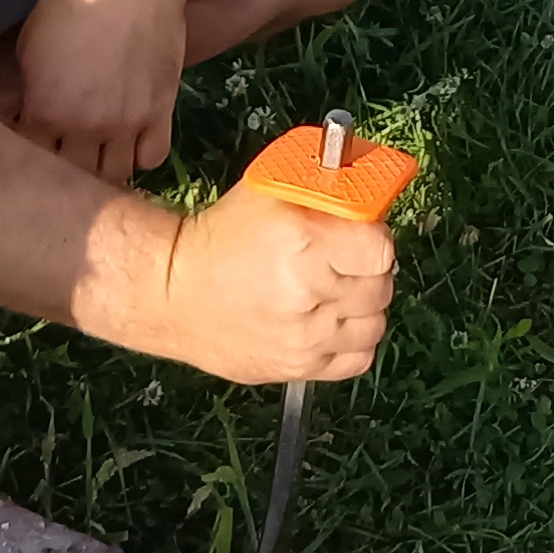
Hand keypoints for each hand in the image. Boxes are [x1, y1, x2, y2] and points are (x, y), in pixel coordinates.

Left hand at [13, 0, 190, 184]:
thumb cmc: (70, 3)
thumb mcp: (30, 46)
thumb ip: (32, 91)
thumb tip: (30, 116)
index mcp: (45, 112)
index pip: (29, 161)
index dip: (27, 159)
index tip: (31, 150)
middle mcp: (85, 128)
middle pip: (74, 177)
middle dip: (65, 172)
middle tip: (65, 156)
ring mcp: (127, 124)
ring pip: (115, 176)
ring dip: (104, 170)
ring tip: (98, 155)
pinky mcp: (162, 111)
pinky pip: (153, 157)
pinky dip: (141, 156)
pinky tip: (131, 142)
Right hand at [158, 185, 394, 383]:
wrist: (172, 293)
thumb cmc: (222, 235)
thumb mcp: (269, 189)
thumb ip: (323, 186)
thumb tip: (370, 183)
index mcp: (305, 244)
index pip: (380, 249)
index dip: (372, 237)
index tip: (356, 234)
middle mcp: (310, 295)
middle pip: (381, 287)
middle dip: (367, 270)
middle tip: (342, 260)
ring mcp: (306, 339)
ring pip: (374, 326)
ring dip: (362, 307)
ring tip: (336, 292)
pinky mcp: (299, 369)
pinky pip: (357, 359)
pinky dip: (352, 341)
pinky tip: (330, 322)